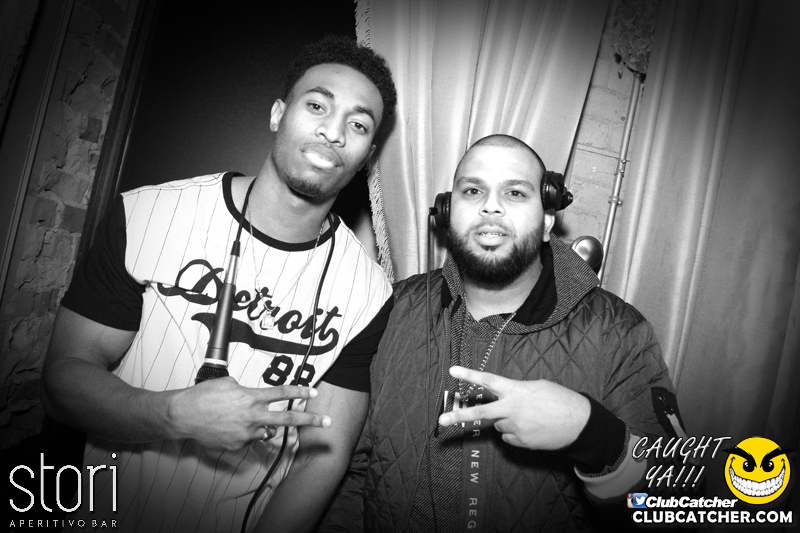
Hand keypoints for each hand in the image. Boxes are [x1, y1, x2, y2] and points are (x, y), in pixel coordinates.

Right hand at [168, 377, 330, 449]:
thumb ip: (248, 391)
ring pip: (266, 431)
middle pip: (288, 420)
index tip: (313, 392)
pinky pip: (249, 439)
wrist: (184, 415)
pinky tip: (230, 427)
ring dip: (263, 426)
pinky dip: (245, 433)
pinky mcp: (238, 446)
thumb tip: (256, 398)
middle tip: (328, 422)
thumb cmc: (203, 396)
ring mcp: (246, 434)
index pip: (281, 393)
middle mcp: (253, 416)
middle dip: (311, 420)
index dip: (299, 392)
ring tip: (243, 419)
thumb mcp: (228, 383)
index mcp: (251, 398)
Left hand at [438, 366, 589, 449]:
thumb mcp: (537, 386)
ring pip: (500, 424)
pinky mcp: (522, 442)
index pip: (488, 380)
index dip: (469, 374)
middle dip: (458, 417)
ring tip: (529, 417)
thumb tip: (503, 401)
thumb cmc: (560, 400)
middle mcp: (512, 410)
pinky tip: (532, 428)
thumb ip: (516, 391)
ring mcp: (516, 428)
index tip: (452, 370)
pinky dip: (516, 432)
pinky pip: (509, 437)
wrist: (580, 424)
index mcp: (516, 391)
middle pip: (480, 413)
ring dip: (507, 420)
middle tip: (441, 421)